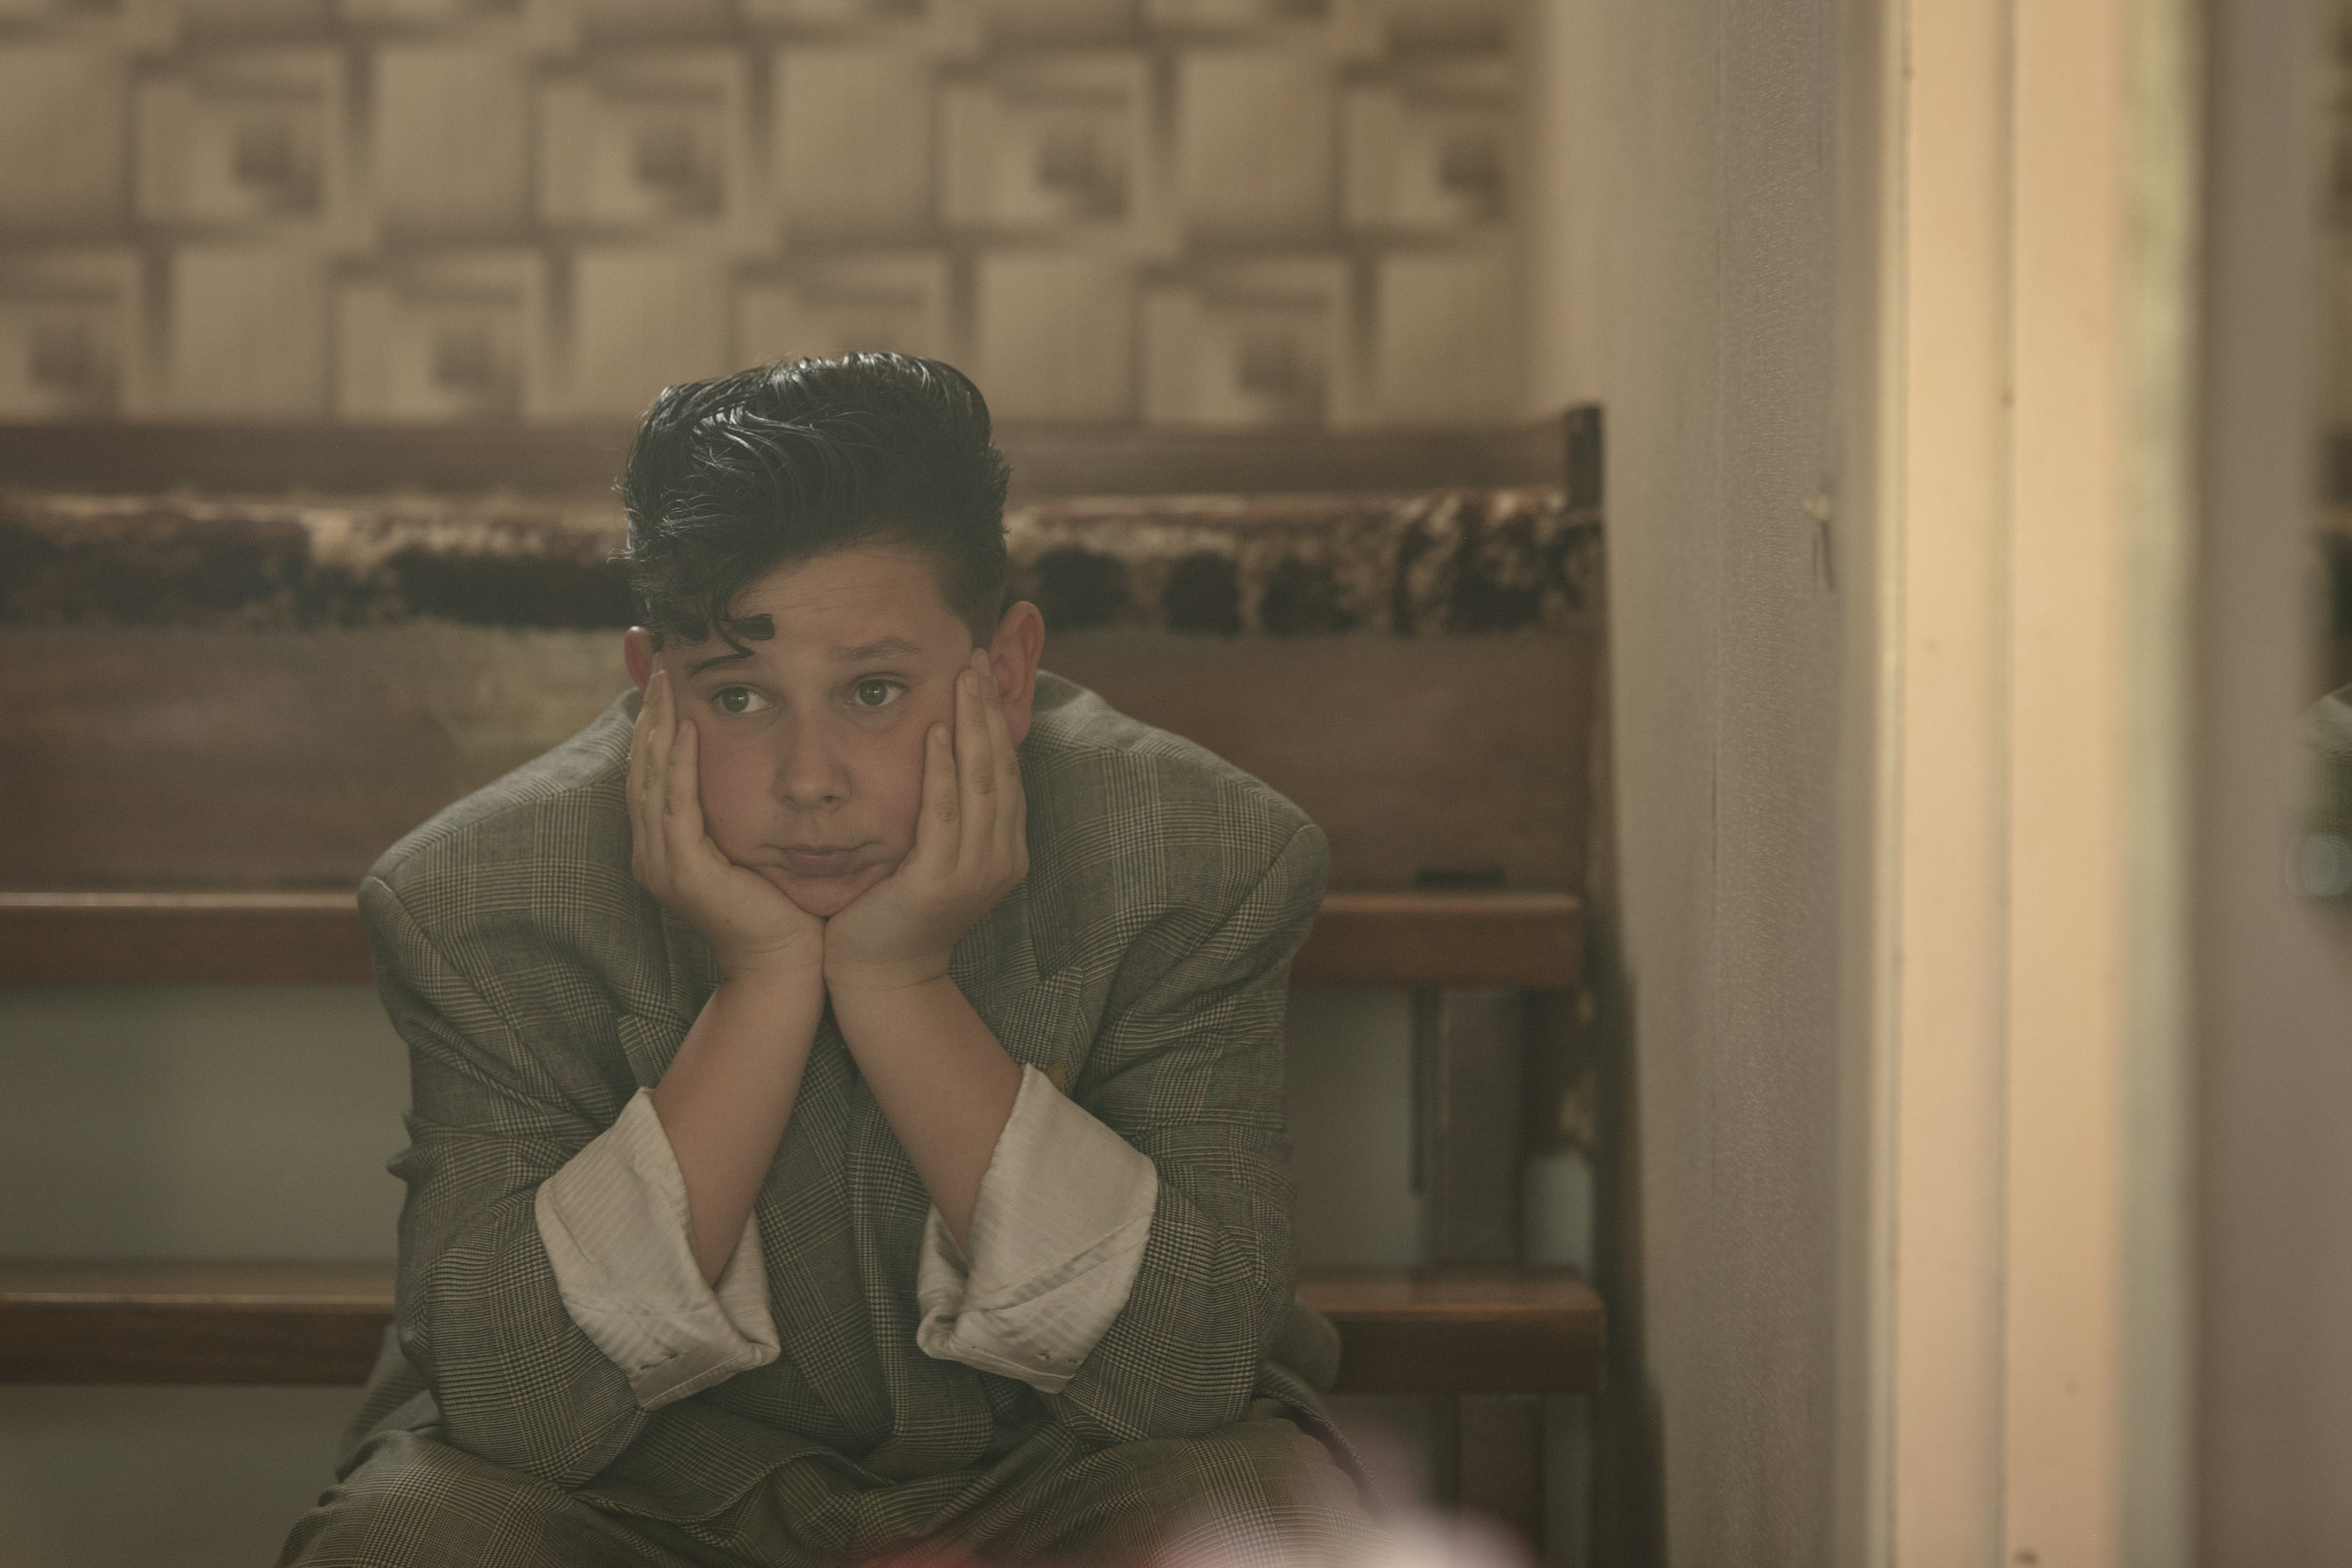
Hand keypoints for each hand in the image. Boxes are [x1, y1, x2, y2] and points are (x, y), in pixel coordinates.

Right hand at [628, 666, 824, 982]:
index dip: (655, 723)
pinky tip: (689, 728)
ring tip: (668, 680)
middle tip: (660, 659)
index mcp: (663, 849)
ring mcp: (663, 864)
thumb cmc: (780, 910)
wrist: (784, 969)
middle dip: (652, 712)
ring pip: (653, 779)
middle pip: (642, 767)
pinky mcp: (685, 872)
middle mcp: (652, 854)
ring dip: (661, 726)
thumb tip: (752, 764)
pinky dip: (680, 764)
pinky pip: (677, 805)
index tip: (666, 676)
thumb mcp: (752, 850)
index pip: (651, 773)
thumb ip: (738, 813)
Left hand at [824, 648, 1029, 994]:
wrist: (880, 977)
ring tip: (963, 677)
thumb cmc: (895, 912)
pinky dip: (941, 770)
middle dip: (989, 709)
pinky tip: (935, 732)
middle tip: (978, 657)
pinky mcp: (939, 880)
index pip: (1008, 772)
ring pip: (981, 782)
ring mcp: (975, 871)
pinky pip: (945, 813)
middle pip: (1001, 767)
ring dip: (971, 725)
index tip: (984, 673)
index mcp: (1004, 850)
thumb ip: (945, 815)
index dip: (997, 720)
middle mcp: (1000, 857)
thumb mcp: (932, 857)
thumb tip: (940, 757)